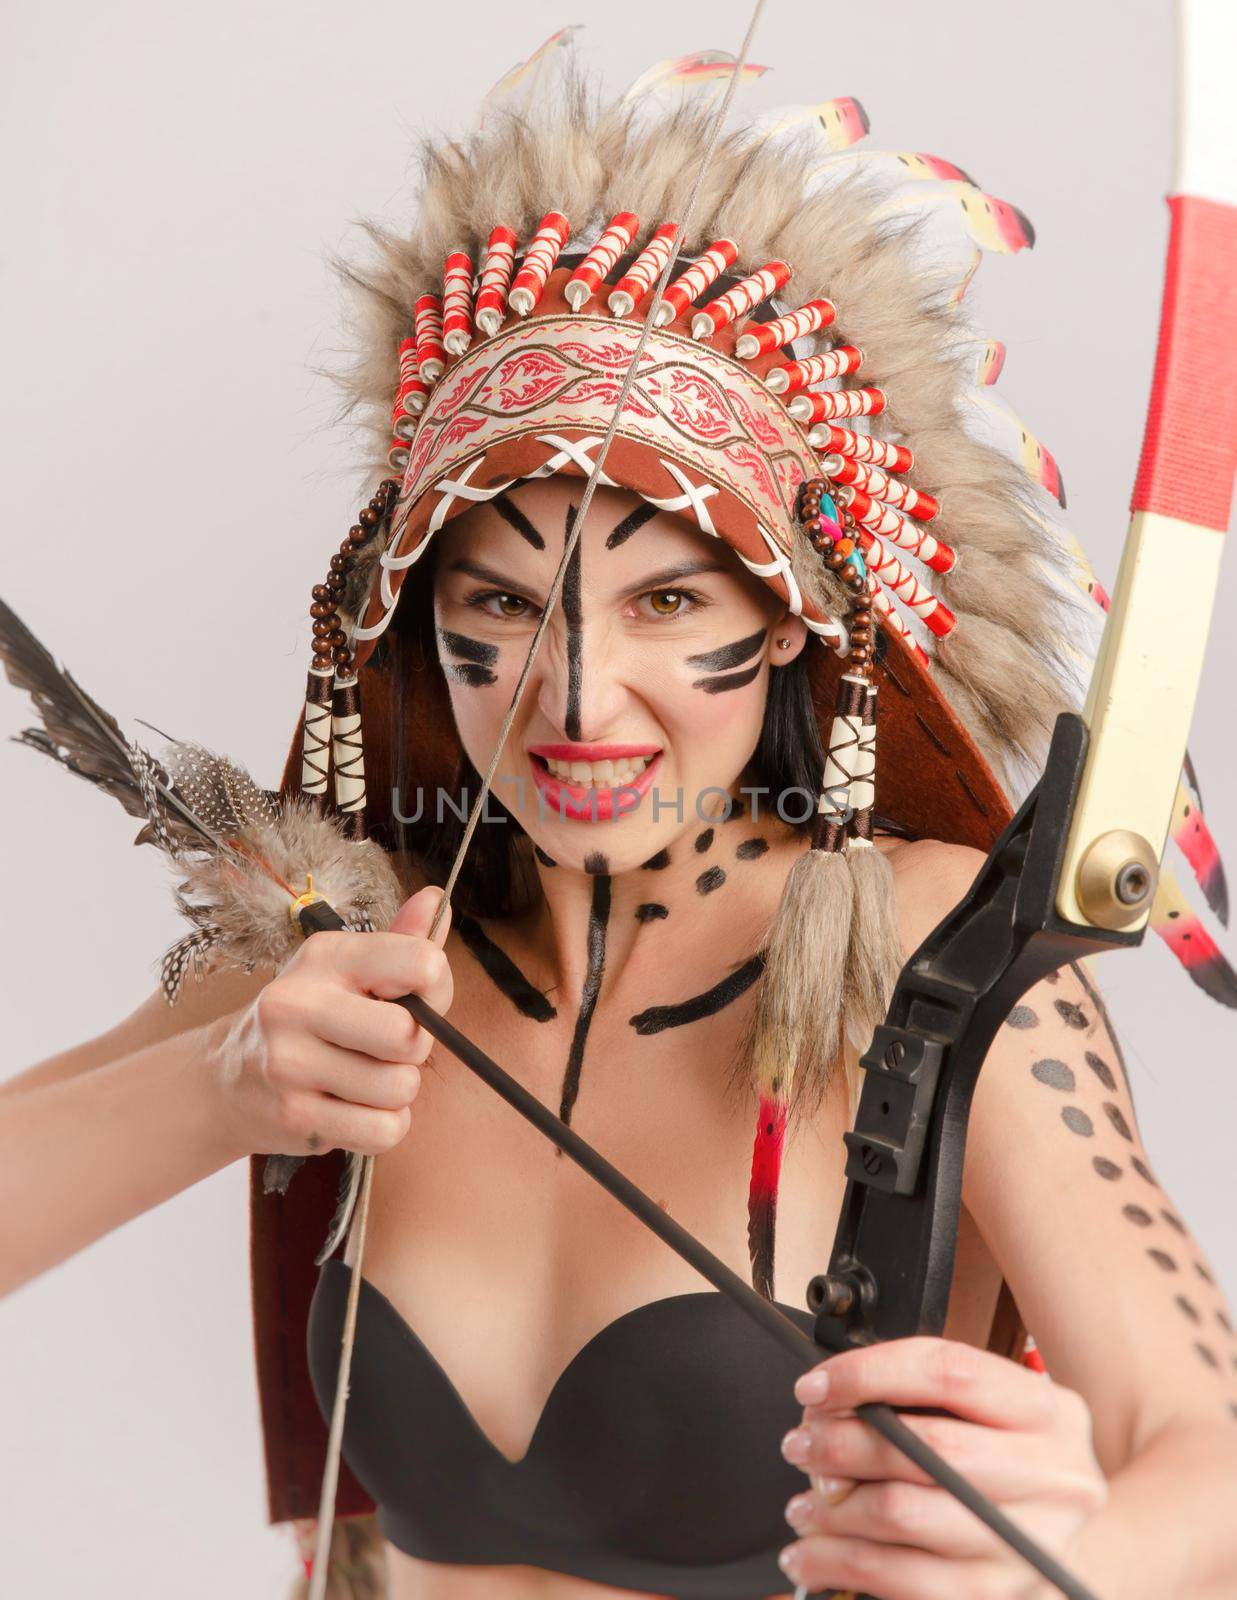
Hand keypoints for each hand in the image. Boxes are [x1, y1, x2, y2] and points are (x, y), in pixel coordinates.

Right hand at [210, 887, 452, 1161]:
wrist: (229, 1078)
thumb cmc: (310, 1019)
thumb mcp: (347, 969)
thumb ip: (401, 942)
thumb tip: (437, 898)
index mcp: (326, 956)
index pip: (421, 963)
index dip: (437, 990)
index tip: (415, 1001)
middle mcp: (299, 1002)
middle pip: (408, 1035)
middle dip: (414, 1049)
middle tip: (385, 1049)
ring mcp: (290, 1061)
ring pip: (400, 1088)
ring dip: (395, 1093)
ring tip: (362, 1078)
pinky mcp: (293, 1114)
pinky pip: (383, 1131)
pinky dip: (381, 1127)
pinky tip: (352, 1108)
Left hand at [777, 1337, 1105, 1599]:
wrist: (1079, 1549)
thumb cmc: (1014, 1468)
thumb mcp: (996, 1415)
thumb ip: (925, 1398)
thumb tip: (827, 1406)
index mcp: (1048, 1412)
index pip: (948, 1371)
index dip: (869, 1373)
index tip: (815, 1387)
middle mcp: (1054, 1477)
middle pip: (925, 1448)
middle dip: (843, 1444)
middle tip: (800, 1445)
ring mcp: (1031, 1544)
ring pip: (905, 1516)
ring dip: (834, 1510)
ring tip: (803, 1504)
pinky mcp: (1002, 1598)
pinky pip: (904, 1581)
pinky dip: (842, 1565)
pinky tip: (812, 1556)